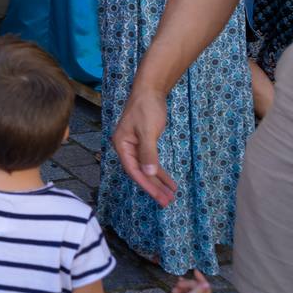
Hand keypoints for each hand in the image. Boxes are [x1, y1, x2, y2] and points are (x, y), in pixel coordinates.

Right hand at [111, 85, 176, 205]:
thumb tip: (149, 174)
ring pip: (146, 169)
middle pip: (139, 172)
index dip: (147, 185)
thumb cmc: (146, 108)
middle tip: (167, 202)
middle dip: (154, 187)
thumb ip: (148, 153)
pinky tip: (168, 181)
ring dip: (158, 182)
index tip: (159, 197)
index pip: (133, 170)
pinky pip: (152, 162)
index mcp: (122, 145)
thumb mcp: (148, 131)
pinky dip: (160, 172)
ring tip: (171, 195)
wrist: (150, 90)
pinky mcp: (144, 143)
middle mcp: (126, 147)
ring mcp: (135, 146)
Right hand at [166, 270, 211, 292]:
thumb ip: (200, 290)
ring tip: (176, 288)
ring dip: (182, 285)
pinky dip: (179, 288)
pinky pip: (183, 290)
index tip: (195, 271)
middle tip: (180, 283)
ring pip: (189, 288)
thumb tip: (207, 284)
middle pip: (197, 287)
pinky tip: (174, 290)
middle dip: (188, 283)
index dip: (201, 279)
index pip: (206, 289)